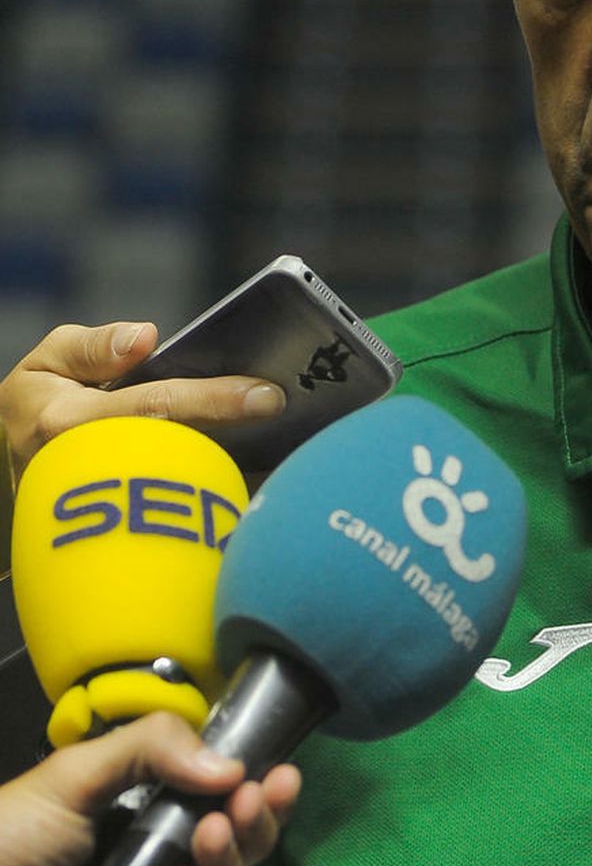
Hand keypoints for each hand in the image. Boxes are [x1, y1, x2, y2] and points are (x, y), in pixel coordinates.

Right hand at [0, 320, 284, 488]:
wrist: (9, 476)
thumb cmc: (33, 408)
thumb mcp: (45, 364)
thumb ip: (92, 347)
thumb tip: (145, 336)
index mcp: (69, 423)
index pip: (155, 406)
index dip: (214, 398)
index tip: (265, 393)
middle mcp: (92, 469)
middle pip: (183, 451)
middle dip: (241, 433)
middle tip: (289, 414)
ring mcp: (110, 505)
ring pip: (187, 487)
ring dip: (239, 465)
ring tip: (286, 441)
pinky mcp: (126, 528)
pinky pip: (183, 512)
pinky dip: (224, 492)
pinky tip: (262, 474)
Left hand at [0, 713, 299, 865]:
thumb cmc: (10, 839)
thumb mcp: (74, 775)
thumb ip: (148, 750)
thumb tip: (229, 766)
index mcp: (144, 822)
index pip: (217, 808)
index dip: (253, 794)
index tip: (278, 775)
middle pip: (231, 855)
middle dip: (253, 826)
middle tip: (253, 801)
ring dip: (224, 864)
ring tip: (213, 835)